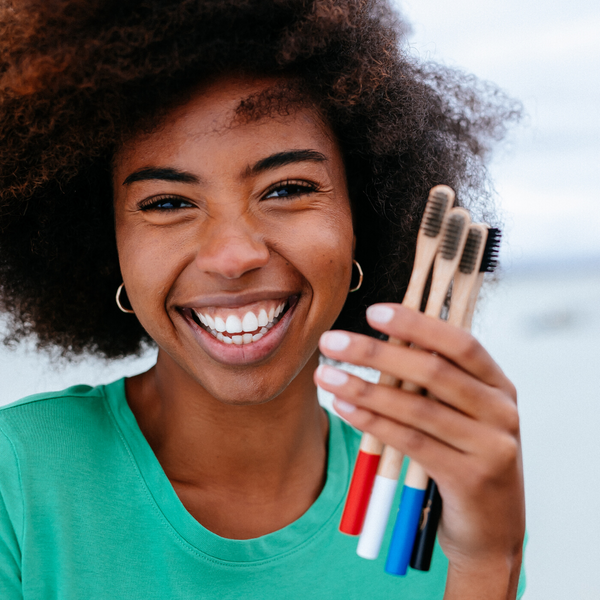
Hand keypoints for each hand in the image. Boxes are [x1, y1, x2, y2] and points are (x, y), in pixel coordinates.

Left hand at [315, 304, 524, 596]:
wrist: (492, 528)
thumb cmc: (463, 456)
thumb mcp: (458, 413)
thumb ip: (433, 382)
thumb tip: (380, 341)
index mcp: (498, 384)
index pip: (459, 342)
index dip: (417, 324)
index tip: (373, 311)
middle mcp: (501, 410)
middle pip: (432, 370)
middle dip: (376, 353)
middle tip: (331, 341)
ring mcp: (490, 445)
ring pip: (416, 407)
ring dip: (364, 388)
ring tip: (325, 374)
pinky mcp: (470, 477)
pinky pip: (410, 442)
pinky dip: (372, 422)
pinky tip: (343, 407)